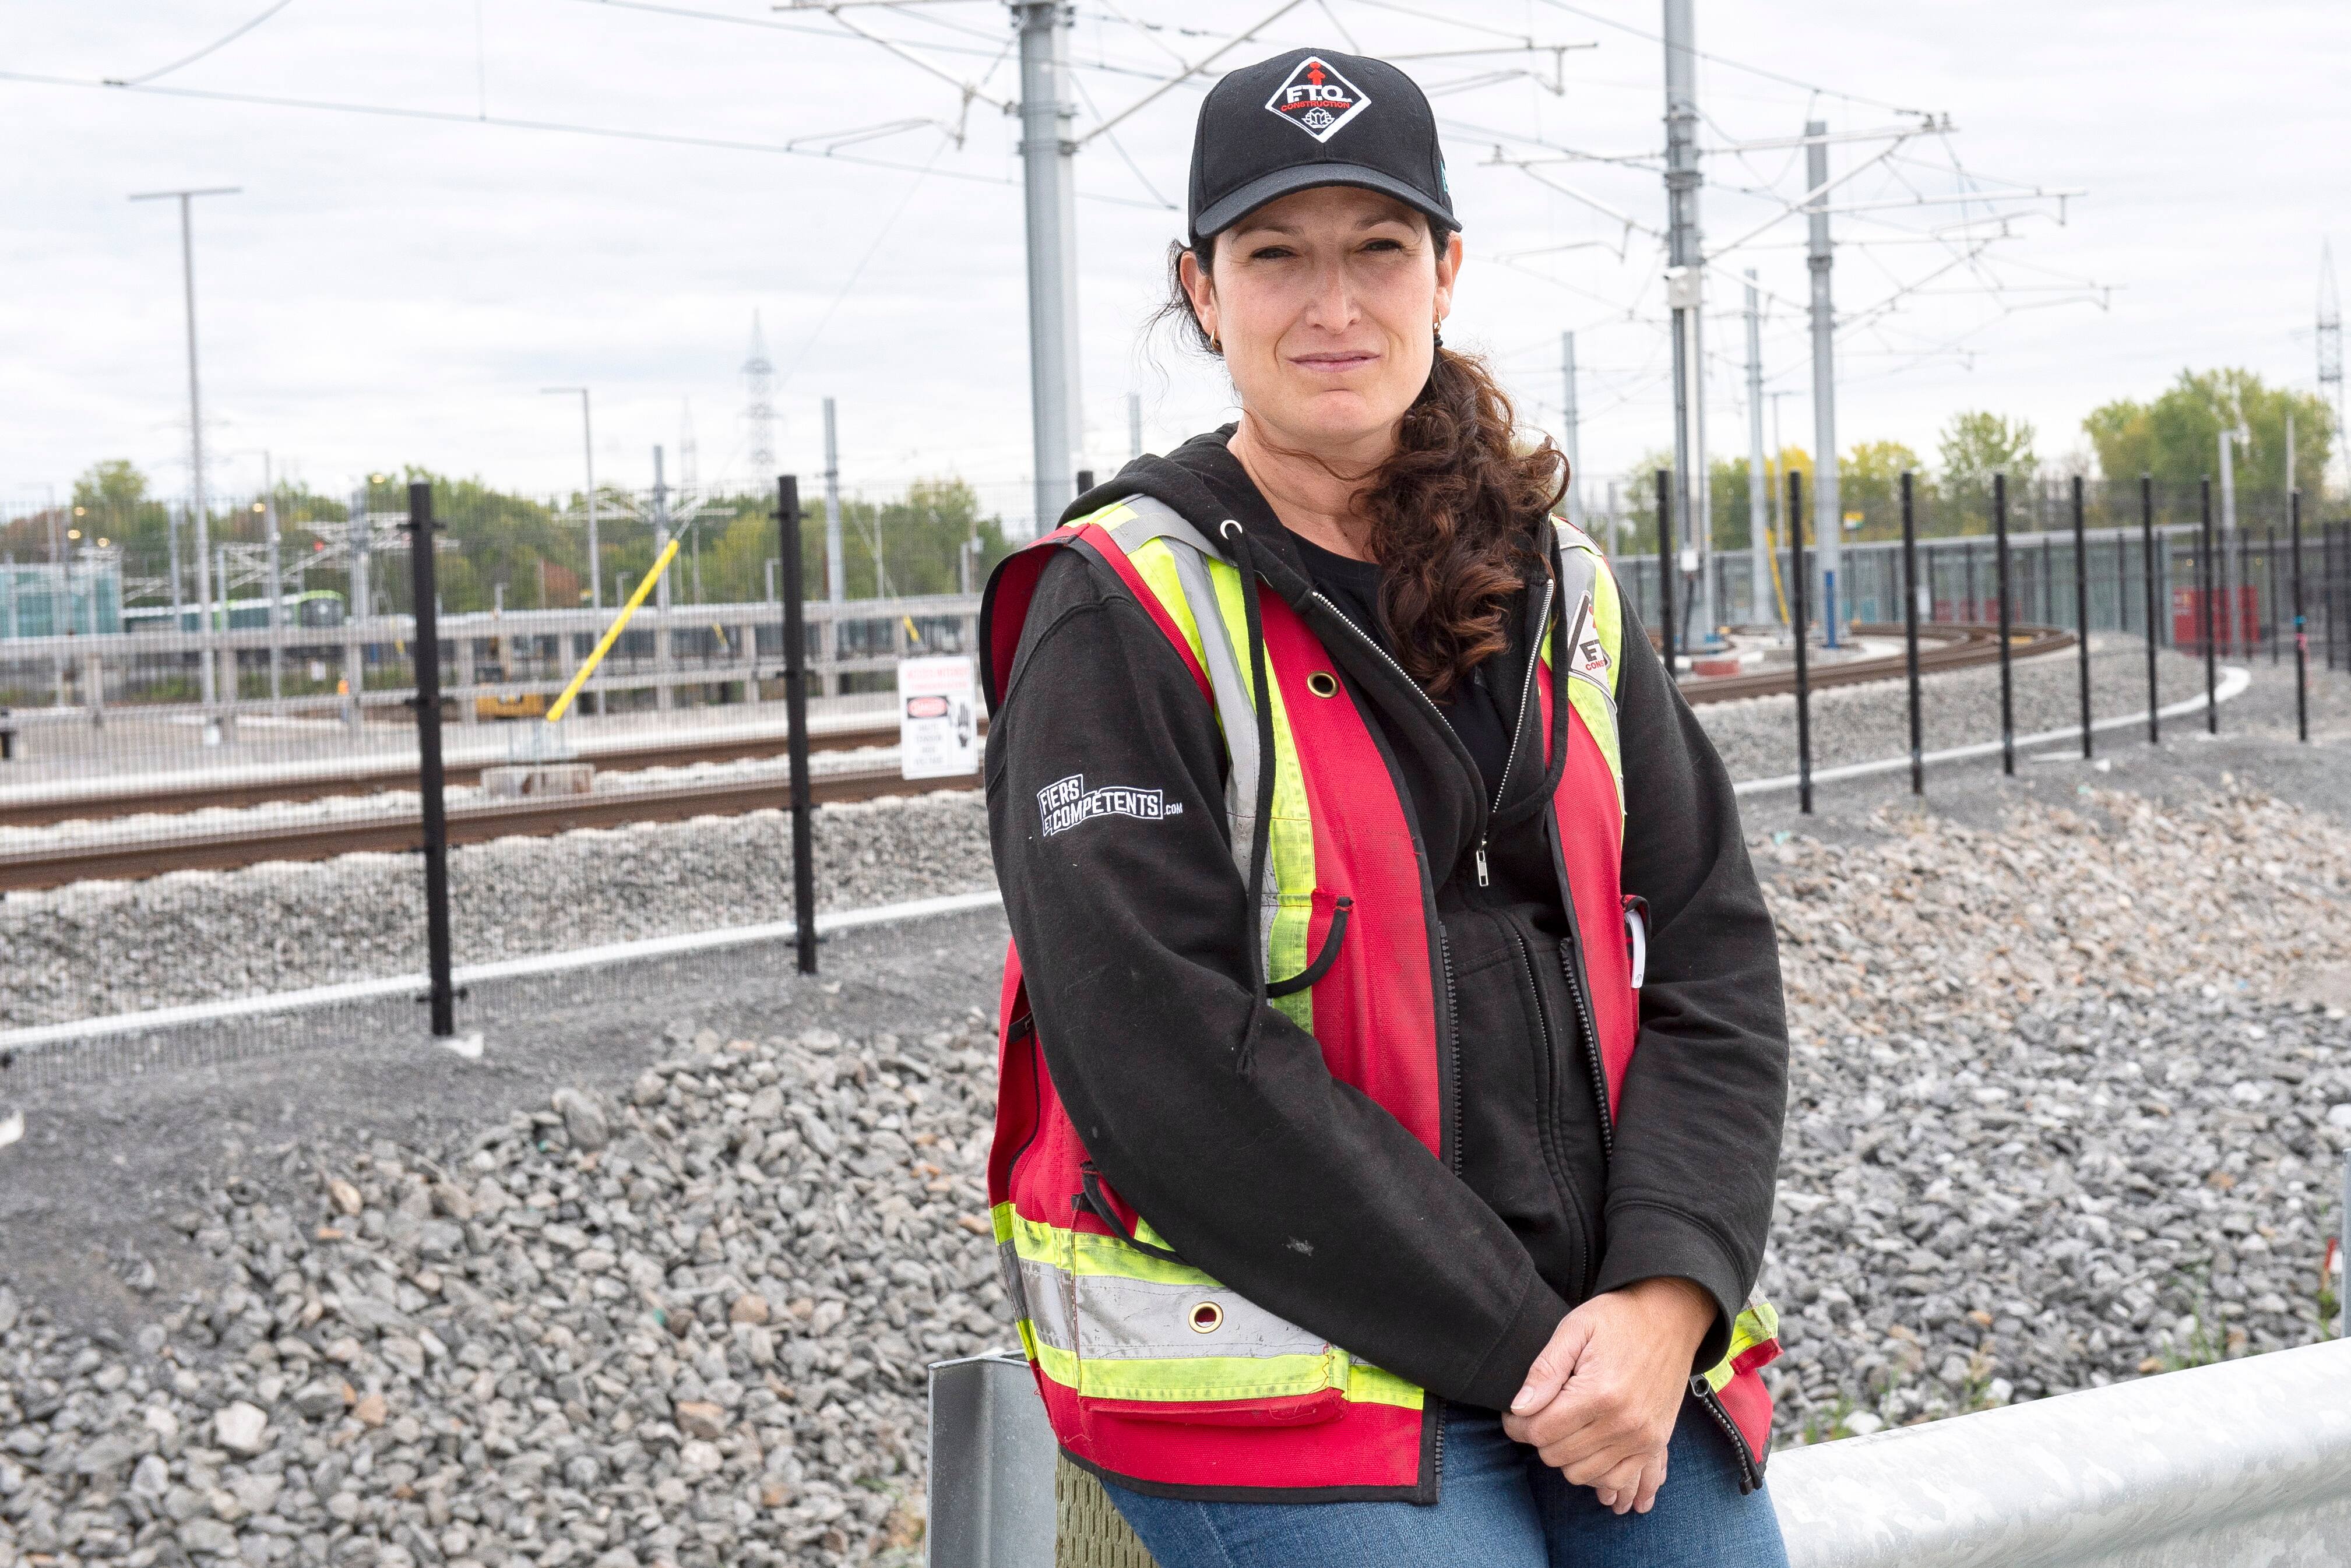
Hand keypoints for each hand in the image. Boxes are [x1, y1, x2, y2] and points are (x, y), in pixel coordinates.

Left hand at [1499, 1278, 1715, 1515]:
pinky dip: (1595, 1472)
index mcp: (1599, 1392)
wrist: (1670, 1318)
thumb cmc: (1618, 1318)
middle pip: (1557, 1455)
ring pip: (1581, 1474)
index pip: (1541, 1431)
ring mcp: (1642, 1438)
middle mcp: (1623, 1423)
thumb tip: (1520, 1408)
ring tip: (1564, 1428)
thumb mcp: (1575, 1328)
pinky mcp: (1655, 1444)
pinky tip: (1585, 1448)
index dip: (1518, 1425)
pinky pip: (1616, 1478)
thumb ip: (1545, 1369)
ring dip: (1564, 1455)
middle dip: (1539, 1438)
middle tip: (1540, 1415)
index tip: (1515, 1414)